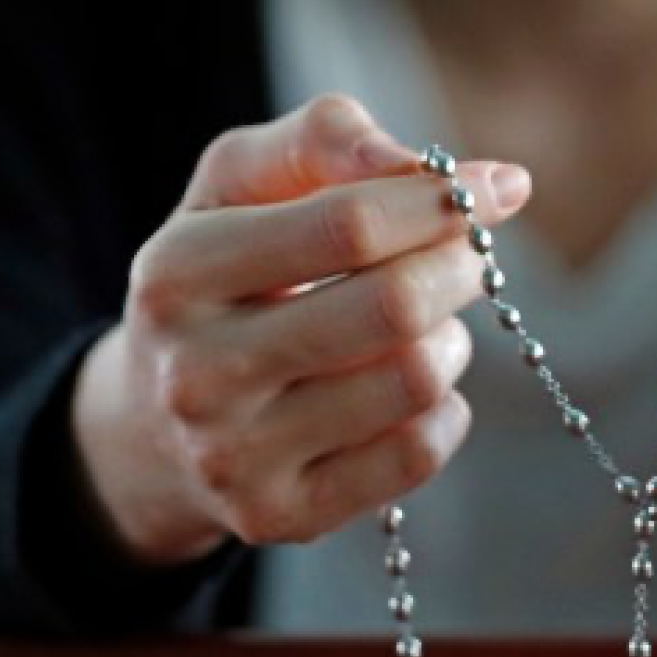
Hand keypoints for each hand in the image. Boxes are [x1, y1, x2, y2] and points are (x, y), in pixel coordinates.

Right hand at [71, 95, 531, 564]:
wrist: (155, 422)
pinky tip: (410, 390)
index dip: (441, 201)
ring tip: (423, 327)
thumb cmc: (226, 278)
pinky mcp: (284, 516)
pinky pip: (419, 453)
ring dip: (450, 339)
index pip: (347, 226)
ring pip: (416, 381)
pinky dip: (443, 409)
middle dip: (458, 267)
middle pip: (394, 308)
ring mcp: (237, 457)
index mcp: (178, 273)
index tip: (502, 187)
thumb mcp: (239, 188)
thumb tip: (424, 166)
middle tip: (471, 254)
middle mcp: (197, 375)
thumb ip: (322, 140)